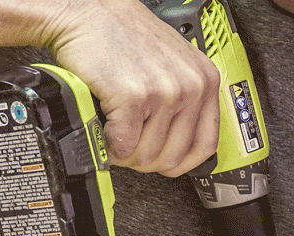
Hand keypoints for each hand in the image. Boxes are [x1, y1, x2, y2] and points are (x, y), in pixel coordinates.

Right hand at [44, 0, 220, 175]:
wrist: (87, 12)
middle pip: (173, 157)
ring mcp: (165, 92)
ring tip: (115, 135)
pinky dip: (108, 145)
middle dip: (146, 160)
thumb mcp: (173, 62)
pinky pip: (123, 146)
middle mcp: (191, 86)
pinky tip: (104, 129)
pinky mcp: (134, 97)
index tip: (163, 163)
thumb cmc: (123, 36)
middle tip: (129, 148)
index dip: (179, 162)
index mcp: (206, 80)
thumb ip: (186, 97)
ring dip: (125, 153)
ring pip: (148, 155)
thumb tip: (182, 142)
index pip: (205, 145)